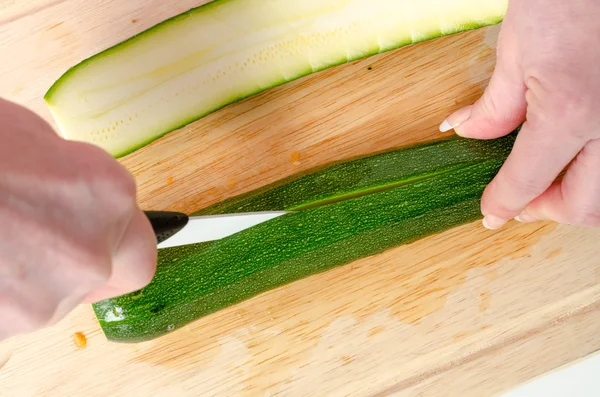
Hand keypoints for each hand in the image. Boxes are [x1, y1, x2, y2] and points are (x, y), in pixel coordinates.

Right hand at [0, 98, 156, 340]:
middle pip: (108, 274)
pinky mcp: (1, 327)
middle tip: (45, 230)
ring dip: (36, 270)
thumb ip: (71, 172)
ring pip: (57, 293)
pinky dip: (4, 288)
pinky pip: (16, 308)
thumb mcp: (27, 135)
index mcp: (105, 195)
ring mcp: (43, 299)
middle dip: (87, 255)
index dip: (125, 237)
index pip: (145, 242)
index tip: (114, 233)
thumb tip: (77, 187)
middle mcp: (88, 255)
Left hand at [440, 0, 599, 228]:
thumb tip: (467, 132)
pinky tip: (577, 157)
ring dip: (577, 197)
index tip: (491, 213)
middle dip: (544, 210)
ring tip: (548, 182)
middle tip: (518, 201)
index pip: (527, 183)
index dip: (502, 204)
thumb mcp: (516, 50)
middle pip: (581, 206)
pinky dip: (597, 173)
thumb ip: (495, 106)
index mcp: (571, 113)